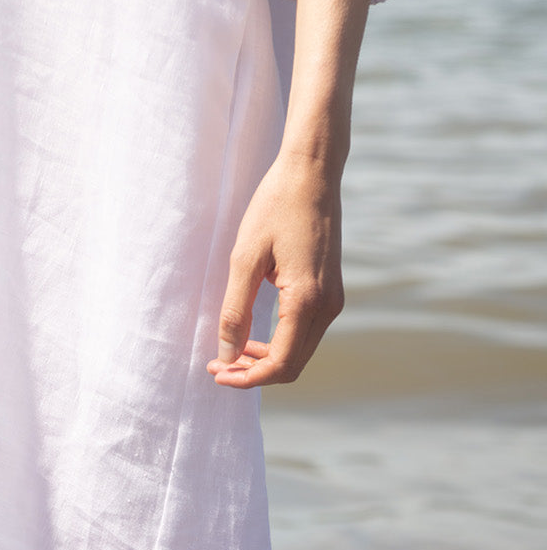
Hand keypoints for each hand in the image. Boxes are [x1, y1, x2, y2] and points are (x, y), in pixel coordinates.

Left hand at [207, 152, 344, 388]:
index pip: (279, 364)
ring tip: (230, 353)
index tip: (216, 373)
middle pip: (291, 366)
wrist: (312, 172)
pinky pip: (304, 334)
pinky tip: (251, 337)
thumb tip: (226, 355)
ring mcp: (333, 301)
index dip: (246, 377)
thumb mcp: (244, 258)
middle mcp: (327, 307)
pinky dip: (278, 344)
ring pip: (299, 354)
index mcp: (307, 300)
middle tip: (217, 367)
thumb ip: (234, 311)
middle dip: (254, 374)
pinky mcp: (330, 293)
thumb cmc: (275, 206)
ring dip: (265, 361)